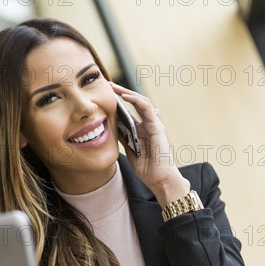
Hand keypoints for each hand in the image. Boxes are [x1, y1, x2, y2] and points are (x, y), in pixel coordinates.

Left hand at [110, 82, 189, 206]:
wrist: (159, 180)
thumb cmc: (146, 168)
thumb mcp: (129, 150)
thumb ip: (124, 137)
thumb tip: (111, 126)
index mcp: (142, 130)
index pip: (130, 112)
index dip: (118, 103)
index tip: (105, 96)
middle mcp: (148, 125)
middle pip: (135, 104)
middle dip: (121, 93)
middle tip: (108, 86)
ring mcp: (154, 125)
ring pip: (141, 102)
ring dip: (127, 93)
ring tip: (114, 87)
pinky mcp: (157, 126)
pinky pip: (146, 108)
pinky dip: (136, 101)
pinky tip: (125, 97)